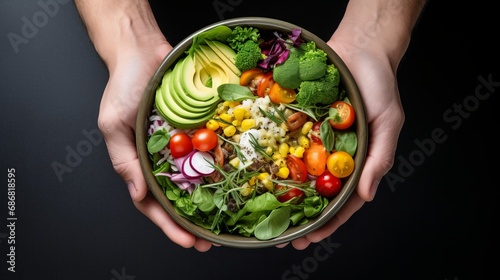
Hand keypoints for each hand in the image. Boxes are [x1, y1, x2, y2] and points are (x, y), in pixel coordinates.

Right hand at [97, 40, 213, 251]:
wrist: (144, 50)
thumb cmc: (124, 85)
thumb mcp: (113, 124)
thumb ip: (123, 160)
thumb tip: (136, 194)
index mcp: (140, 162)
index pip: (152, 203)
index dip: (169, 225)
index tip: (187, 241)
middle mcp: (164, 158)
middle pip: (179, 198)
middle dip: (193, 223)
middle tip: (210, 241)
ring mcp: (184, 144)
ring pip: (198, 180)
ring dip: (211, 202)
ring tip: (226, 222)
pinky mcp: (199, 129)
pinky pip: (212, 151)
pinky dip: (221, 168)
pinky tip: (235, 182)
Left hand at [282, 33, 404, 249]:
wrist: (359, 47)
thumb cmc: (380, 84)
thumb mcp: (388, 123)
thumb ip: (379, 159)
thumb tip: (367, 195)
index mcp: (357, 160)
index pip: (344, 201)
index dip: (328, 222)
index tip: (311, 238)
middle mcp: (333, 154)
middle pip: (316, 193)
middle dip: (300, 216)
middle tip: (282, 237)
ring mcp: (315, 139)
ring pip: (298, 172)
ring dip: (284, 194)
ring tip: (266, 213)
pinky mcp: (300, 122)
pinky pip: (286, 142)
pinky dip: (275, 157)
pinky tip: (259, 171)